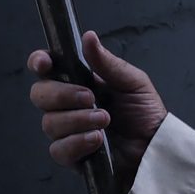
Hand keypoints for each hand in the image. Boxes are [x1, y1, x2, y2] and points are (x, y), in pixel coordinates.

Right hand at [29, 31, 168, 173]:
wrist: (155, 146)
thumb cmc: (144, 113)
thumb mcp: (132, 82)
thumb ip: (107, 62)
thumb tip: (88, 37)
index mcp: (78, 82)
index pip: (46, 69)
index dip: (39, 63)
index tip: (44, 63)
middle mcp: (67, 106)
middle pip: (40, 95)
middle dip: (62, 95)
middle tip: (90, 98)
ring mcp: (67, 132)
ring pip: (50, 123)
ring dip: (78, 120)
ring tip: (105, 120)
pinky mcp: (72, 156)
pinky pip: (59, 150)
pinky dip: (78, 142)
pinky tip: (97, 140)